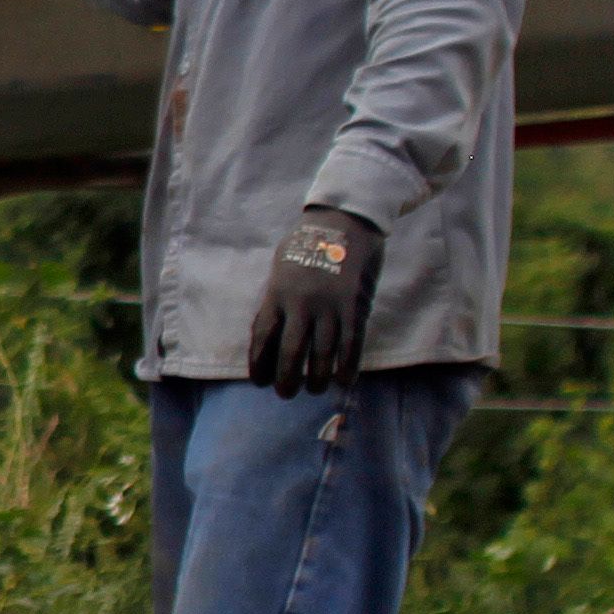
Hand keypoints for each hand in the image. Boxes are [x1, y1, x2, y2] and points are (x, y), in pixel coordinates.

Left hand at [242, 205, 381, 396]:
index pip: (263, 337)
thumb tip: (273, 328)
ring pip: (322, 353)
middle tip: (286, 394)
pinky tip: (343, 380)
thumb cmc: (307, 242)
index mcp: (277, 293)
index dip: (260, 363)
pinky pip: (351, 343)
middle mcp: (301, 303)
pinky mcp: (354, 306)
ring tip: (313, 389)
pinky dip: (347, 365)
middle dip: (287, 379)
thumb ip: (277, 297)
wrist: (343, 219)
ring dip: (317, 378)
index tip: (260, 381)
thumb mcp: (281, 266)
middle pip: (291, 352)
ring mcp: (329, 305)